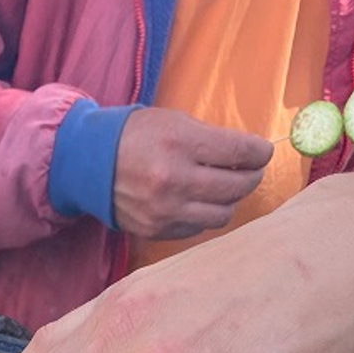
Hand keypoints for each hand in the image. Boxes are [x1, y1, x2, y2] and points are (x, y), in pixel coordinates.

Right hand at [113, 107, 272, 238]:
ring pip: (222, 213)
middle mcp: (175, 180)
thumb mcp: (175, 122)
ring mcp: (166, 210)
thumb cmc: (137, 136)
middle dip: (251, 176)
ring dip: (229, 200)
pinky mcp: (157, 229)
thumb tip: (250, 156)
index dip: (260, 153)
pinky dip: (205, 214)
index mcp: (181, 144)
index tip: (263, 152)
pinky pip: (198, 227)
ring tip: (225, 188)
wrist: (90, 163)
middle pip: (237, 186)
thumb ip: (212, 139)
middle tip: (250, 170)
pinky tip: (199, 200)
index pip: (241, 153)